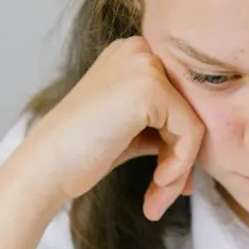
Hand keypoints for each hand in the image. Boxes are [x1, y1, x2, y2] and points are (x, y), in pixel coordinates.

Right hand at [13, 37, 204, 220]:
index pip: (180, 98)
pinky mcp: (150, 88)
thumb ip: (165, 123)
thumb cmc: (81, 153)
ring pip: (194, 122)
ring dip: (180, 168)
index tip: (166, 180)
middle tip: (163, 195)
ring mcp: (144, 65)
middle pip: (190, 108)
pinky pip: (191, 132)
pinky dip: (180, 165)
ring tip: (158, 198)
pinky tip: (158, 183)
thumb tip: (204, 140)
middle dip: (182, 158)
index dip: (178, 142)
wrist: (45, 167)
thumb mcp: (131, 129)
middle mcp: (139, 49)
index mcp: (132, 54)